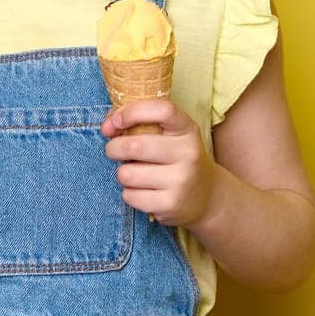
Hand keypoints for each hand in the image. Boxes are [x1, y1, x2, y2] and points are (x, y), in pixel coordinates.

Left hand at [101, 100, 215, 227]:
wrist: (207, 196)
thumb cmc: (177, 158)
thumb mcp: (172, 135)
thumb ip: (141, 123)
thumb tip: (107, 125)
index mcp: (187, 129)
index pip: (162, 110)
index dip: (132, 112)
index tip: (115, 121)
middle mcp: (188, 153)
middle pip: (135, 146)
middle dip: (114, 148)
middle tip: (114, 150)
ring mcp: (180, 180)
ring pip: (127, 174)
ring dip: (123, 174)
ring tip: (135, 174)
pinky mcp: (170, 204)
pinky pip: (130, 196)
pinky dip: (129, 193)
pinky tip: (144, 191)